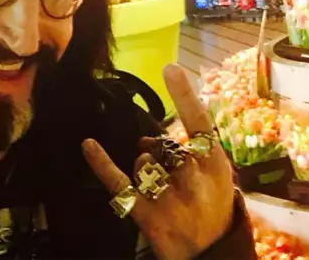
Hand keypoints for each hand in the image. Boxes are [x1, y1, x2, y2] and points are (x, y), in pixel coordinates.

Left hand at [82, 64, 234, 259]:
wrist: (212, 252)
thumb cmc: (214, 204)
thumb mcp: (219, 174)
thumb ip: (193, 148)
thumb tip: (150, 137)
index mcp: (215, 163)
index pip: (199, 121)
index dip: (184, 94)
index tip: (169, 67)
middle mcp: (193, 178)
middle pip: (163, 144)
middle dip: (162, 153)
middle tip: (176, 177)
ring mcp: (168, 197)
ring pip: (142, 160)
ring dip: (147, 170)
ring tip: (165, 194)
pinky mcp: (145, 213)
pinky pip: (119, 182)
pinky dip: (102, 163)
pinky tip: (88, 145)